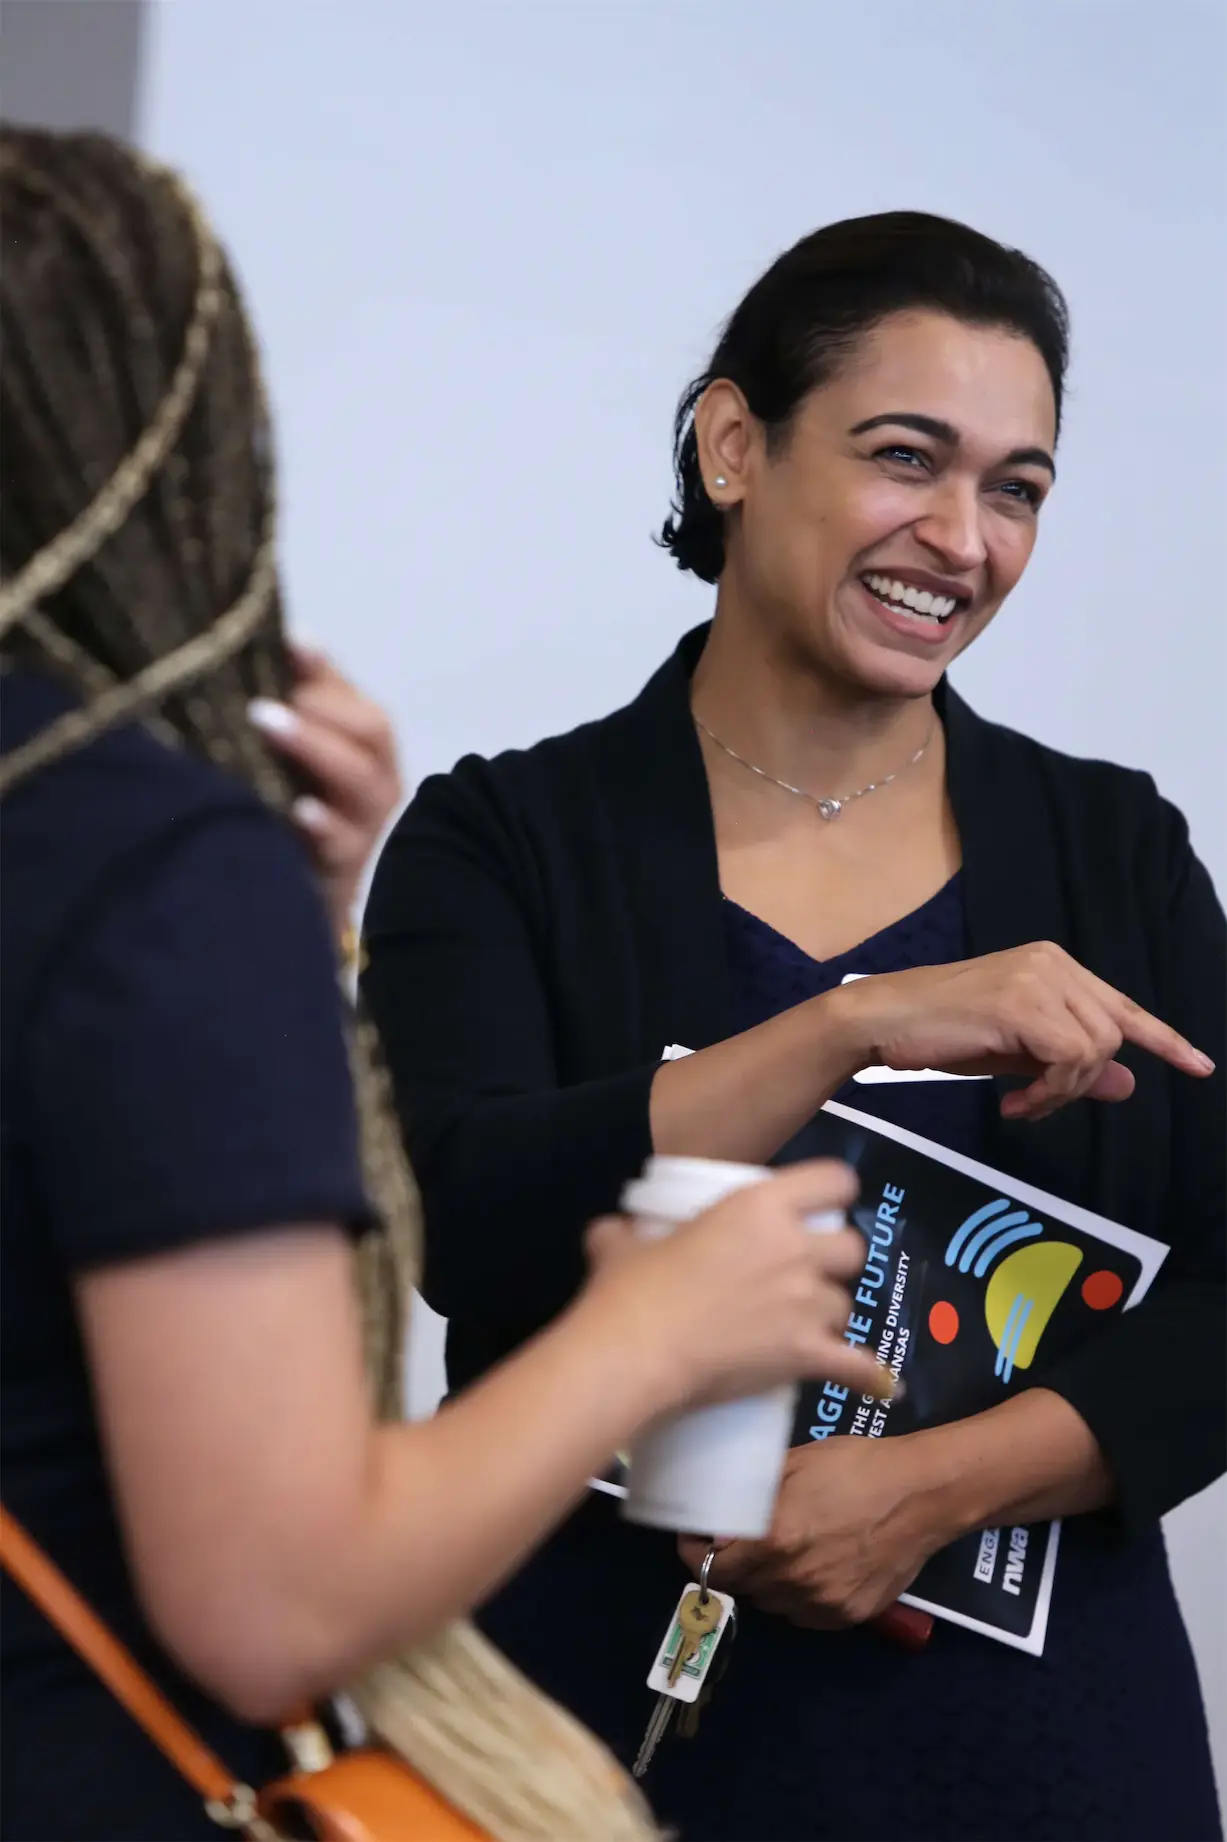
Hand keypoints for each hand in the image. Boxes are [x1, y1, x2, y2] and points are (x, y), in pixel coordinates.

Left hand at [249, 643, 401, 933]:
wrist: (299, 899)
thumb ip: (280, 706)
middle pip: (370, 731)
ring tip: (267, 723)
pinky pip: (344, 844)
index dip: (323, 667)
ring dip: (315, 748)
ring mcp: (365, 824)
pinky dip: (324, 824)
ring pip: (362, 782)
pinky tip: (298, 809)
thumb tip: (250, 648)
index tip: (290, 641)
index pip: (349, 691)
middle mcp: (373, 778)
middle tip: (261, 695)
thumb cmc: (288, 814)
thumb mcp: (284, 758)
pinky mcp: (346, 870)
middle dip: (320, 707)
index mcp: (360, 743)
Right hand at [580, 1163, 895, 1416]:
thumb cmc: (628, 1290)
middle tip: (804, 1274)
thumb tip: (610, 1232)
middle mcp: (795, 1247)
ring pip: (846, 1305)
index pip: (834, 1181)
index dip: (834, 1194)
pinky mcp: (807, 1353)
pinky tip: (883, 1384)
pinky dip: (870, 1376)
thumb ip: (625, 1231)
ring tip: (803, 1329)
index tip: (820, 1210)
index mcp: (759, 1206)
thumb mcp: (620, 1242)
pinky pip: (858, 1364)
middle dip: (834, 1261)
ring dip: (829, 1315)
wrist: (633, 1353)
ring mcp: (806, 1302)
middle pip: (851, 1247)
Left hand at [679, 1435, 941, 1628]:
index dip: (695, 1555)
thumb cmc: (856, 1466)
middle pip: (741, 1589)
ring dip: (765, 1583)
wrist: (922, 1493)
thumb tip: (722, 1518)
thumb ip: (753, 1496)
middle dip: (731, 1566)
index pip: (712, 1569)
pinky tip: (811, 1568)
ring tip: (780, 1552)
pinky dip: (797, 1597)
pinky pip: (806, 1615)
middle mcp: (794, 1581)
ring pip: (772, 1604)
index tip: (695, 1542)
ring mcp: (823, 1603)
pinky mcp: (850, 1616)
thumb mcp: (795, 1465)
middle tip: (738, 1542)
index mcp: (775, 1542)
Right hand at [829, 940, 1212, 1121]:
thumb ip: (1070, 1066)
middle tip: (1036, 1105)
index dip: (1164, 1039)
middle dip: (1082, 1084)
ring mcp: (1039, 978)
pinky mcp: (1023, 1002)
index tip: (1199, 1065)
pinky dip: (1050, 1092)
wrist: (884, 1020)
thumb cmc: (940, 1034)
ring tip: (1022, 1103)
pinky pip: (1069, 1059)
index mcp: (1053, 965)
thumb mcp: (1016, 1056)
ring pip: (1096, 1050)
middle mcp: (1053, 962)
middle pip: (1112, 1035)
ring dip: (1063, 1092)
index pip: (1122, 1005)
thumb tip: (1127, 1085)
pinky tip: (1014, 1101)